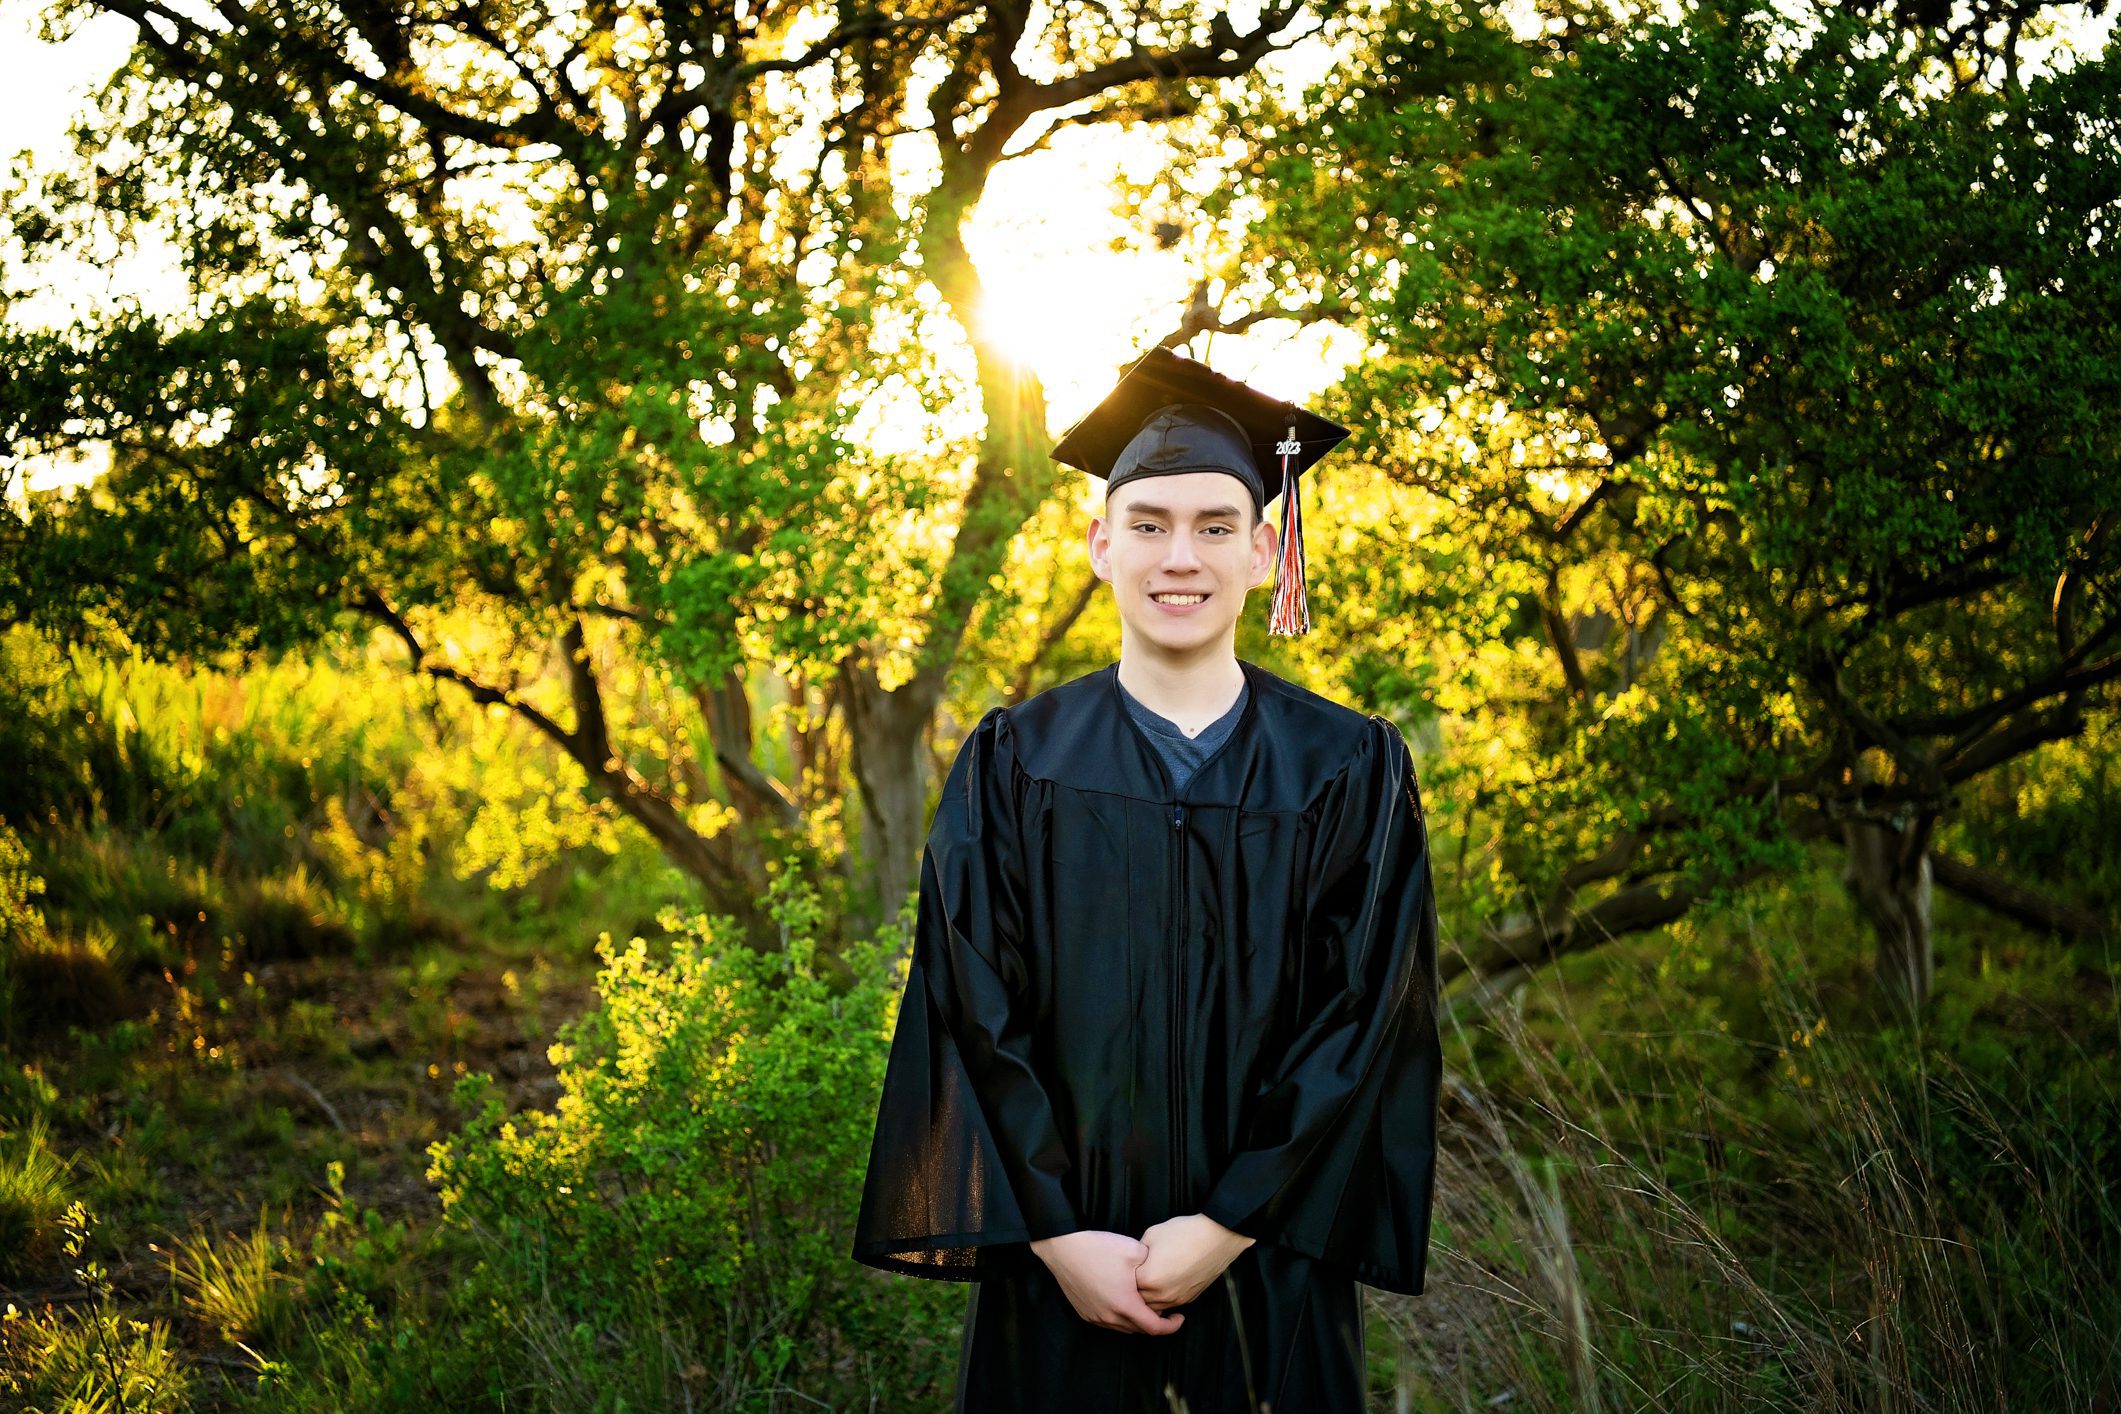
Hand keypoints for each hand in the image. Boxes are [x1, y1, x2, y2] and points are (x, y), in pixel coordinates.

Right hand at [1030, 1230, 1186, 1335]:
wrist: (1063, 1247)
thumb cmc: (1098, 1248)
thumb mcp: (1135, 1250)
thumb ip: (1154, 1264)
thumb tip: (1162, 1270)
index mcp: (1125, 1305)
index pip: (1154, 1328)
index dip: (1171, 1326)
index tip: (1180, 1317)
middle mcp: (1109, 1317)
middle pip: (1139, 1329)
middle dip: (1155, 1322)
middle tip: (1165, 1309)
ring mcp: (1095, 1316)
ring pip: (1123, 1327)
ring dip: (1136, 1320)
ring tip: (1145, 1305)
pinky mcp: (1084, 1312)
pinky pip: (1108, 1322)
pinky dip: (1120, 1317)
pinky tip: (1123, 1302)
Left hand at [1134, 1214, 1256, 1311]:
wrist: (1216, 1237)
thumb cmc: (1185, 1233)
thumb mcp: (1152, 1235)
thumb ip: (1138, 1253)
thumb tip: (1134, 1261)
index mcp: (1148, 1279)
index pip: (1126, 1286)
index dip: (1125, 1276)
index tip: (1124, 1269)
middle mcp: (1162, 1294)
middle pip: (1138, 1301)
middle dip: (1134, 1291)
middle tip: (1132, 1278)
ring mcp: (1176, 1298)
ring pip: (1154, 1307)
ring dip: (1149, 1297)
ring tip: (1148, 1282)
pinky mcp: (1188, 1298)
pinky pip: (1169, 1305)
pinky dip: (1163, 1298)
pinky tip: (1163, 1283)